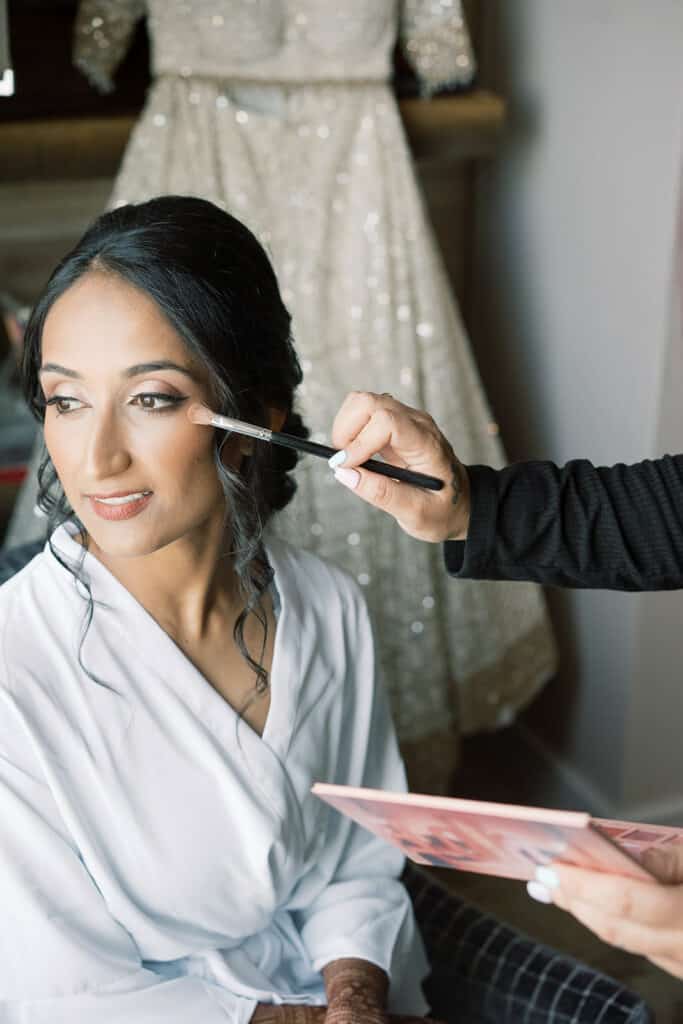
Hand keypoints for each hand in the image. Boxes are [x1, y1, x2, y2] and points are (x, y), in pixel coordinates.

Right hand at [329, 391, 469, 542]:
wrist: (459, 502)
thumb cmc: (442, 509)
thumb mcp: (416, 513)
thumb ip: (381, 494)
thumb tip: (344, 473)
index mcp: (426, 444)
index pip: (387, 422)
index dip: (359, 441)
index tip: (345, 467)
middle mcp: (417, 423)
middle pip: (370, 402)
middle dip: (346, 430)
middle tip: (343, 462)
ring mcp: (406, 419)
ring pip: (363, 402)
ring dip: (346, 428)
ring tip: (350, 459)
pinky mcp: (395, 423)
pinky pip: (365, 412)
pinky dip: (351, 430)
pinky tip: (357, 455)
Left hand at [527, 841, 682, 977]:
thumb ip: (671, 858)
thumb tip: (624, 858)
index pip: (629, 902)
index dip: (585, 884)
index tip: (551, 866)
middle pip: (618, 929)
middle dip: (574, 900)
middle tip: (540, 874)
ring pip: (625, 942)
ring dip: (585, 913)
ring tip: (551, 887)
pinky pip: (642, 947)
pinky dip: (611, 923)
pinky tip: (588, 905)